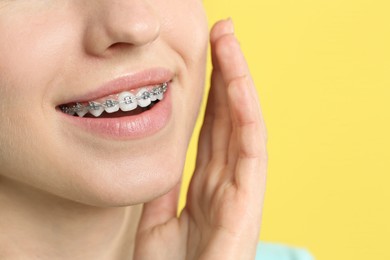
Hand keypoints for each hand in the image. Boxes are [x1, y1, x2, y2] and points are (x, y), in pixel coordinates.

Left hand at [134, 19, 266, 259]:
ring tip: (229, 42)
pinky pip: (249, 149)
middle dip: (225, 74)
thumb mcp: (158, 224)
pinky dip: (245, 114)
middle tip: (221, 33)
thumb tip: (162, 162)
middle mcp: (226, 181)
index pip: (211, 129)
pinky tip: (237, 83)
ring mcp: (240, 189)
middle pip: (227, 118)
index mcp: (206, 187)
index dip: (209, 92)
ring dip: (237, 81)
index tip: (203, 56)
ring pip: (241, 124)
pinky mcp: (248, 201)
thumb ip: (165, 192)